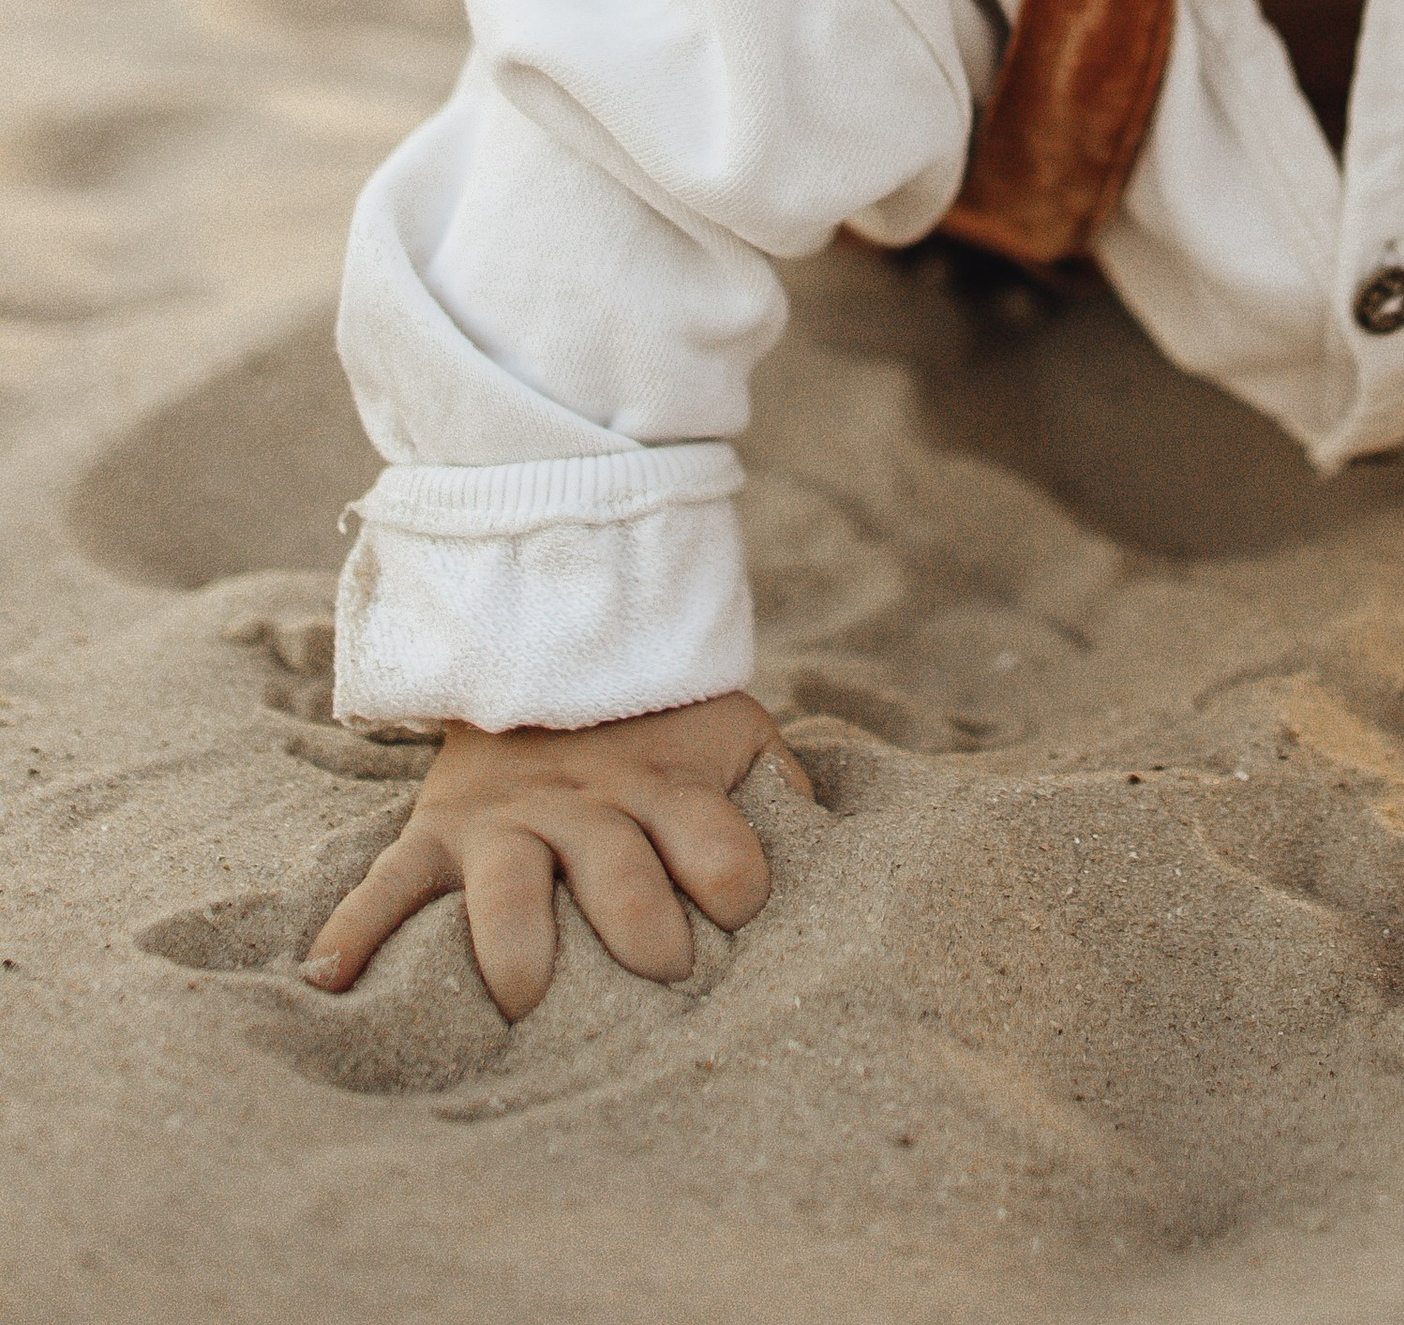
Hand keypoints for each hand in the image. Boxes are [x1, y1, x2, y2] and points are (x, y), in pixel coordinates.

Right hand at [302, 691, 809, 1020]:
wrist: (559, 648)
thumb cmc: (666, 727)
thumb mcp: (733, 737)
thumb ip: (781, 792)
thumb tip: (836, 856)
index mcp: (669, 787)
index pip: (715, 834)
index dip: (735, 868)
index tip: (743, 907)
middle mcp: (587, 805)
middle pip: (614, 862)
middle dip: (638, 914)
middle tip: (662, 965)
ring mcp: (505, 820)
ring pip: (507, 882)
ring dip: (516, 937)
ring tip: (525, 997)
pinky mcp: (439, 831)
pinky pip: (388, 883)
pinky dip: (354, 930)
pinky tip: (325, 984)